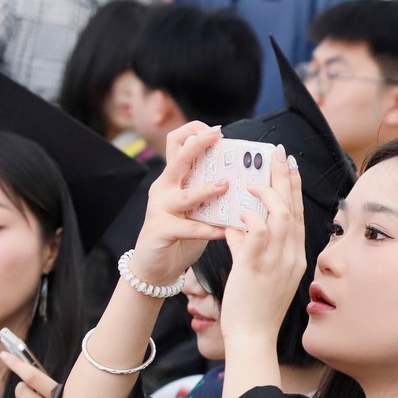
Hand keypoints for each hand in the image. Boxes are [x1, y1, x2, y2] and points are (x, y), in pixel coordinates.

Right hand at [129, 121, 231, 287]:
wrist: (155, 266)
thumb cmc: (179, 235)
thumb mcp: (194, 207)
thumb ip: (209, 192)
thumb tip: (242, 178)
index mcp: (173, 179)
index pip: (177, 144)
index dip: (194, 132)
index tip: (216, 131)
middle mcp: (164, 188)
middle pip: (178, 158)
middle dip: (198, 144)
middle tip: (217, 136)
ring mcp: (161, 208)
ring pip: (185, 194)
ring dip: (207, 189)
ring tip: (225, 187)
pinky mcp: (162, 230)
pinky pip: (189, 227)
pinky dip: (208, 229)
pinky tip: (225, 230)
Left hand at [220, 146, 305, 346]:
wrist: (253, 337)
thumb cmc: (254, 310)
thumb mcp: (257, 274)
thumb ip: (248, 248)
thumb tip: (236, 230)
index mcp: (296, 257)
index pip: (296, 215)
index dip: (294, 189)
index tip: (291, 167)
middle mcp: (292, 255)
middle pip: (292, 207)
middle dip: (286, 177)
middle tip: (279, 154)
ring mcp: (277, 260)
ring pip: (279, 214)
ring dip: (267, 192)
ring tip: (253, 179)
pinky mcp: (257, 265)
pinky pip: (257, 231)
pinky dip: (248, 218)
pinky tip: (239, 214)